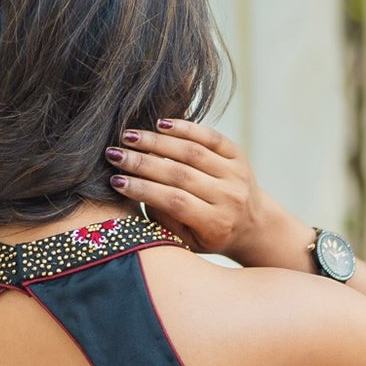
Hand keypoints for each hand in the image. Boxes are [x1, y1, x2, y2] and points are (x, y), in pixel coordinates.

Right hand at [106, 119, 292, 263]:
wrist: (252, 224)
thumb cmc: (209, 236)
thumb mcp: (187, 241)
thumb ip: (164, 219)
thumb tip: (136, 189)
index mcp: (216, 224)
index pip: (174, 202)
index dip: (143, 189)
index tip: (115, 181)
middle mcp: (230, 197)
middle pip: (180, 174)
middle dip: (142, 162)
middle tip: (113, 154)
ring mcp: (236, 173)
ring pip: (192, 152)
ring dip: (157, 142)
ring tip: (129, 136)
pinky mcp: (239, 154)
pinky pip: (210, 136)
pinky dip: (185, 128)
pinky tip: (161, 124)